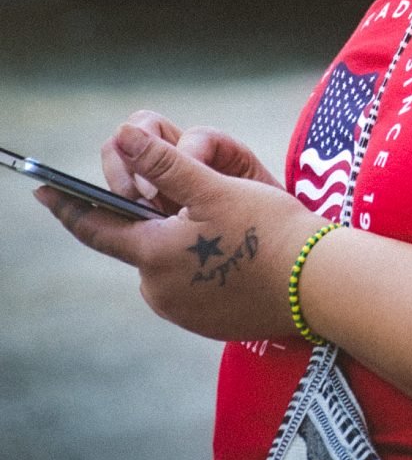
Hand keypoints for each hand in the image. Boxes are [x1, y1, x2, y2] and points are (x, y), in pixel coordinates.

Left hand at [37, 124, 324, 340]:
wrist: (321, 283)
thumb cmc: (270, 229)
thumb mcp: (215, 187)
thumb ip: (164, 163)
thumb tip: (122, 135)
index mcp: (154, 255)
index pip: (95, 228)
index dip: (67, 206)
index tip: (42, 190)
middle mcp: (161, 290)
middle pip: (142, 242)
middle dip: (156, 216)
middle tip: (190, 196)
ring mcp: (185, 312)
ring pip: (169, 263)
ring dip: (182, 241)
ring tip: (225, 225)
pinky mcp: (210, 324)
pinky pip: (192, 286)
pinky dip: (202, 266)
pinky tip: (235, 253)